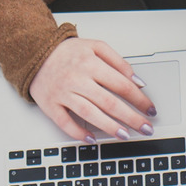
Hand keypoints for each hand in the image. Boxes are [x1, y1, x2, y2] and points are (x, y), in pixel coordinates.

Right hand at [31, 36, 155, 141]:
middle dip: (131, 117)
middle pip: (109, 102)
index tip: (150, 109)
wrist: (35, 53)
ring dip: (109, 126)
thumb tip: (137, 82)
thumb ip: (119, 62)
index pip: (122, 85)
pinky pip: (65, 122)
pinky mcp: (50, 105)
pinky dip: (78, 132)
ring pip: (89, 113)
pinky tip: (92, 139)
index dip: (139, 99)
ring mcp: (63, 93)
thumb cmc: (68, 52)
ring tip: (125, 135)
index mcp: (91, 63)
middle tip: (145, 128)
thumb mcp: (96, 47)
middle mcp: (77, 79)